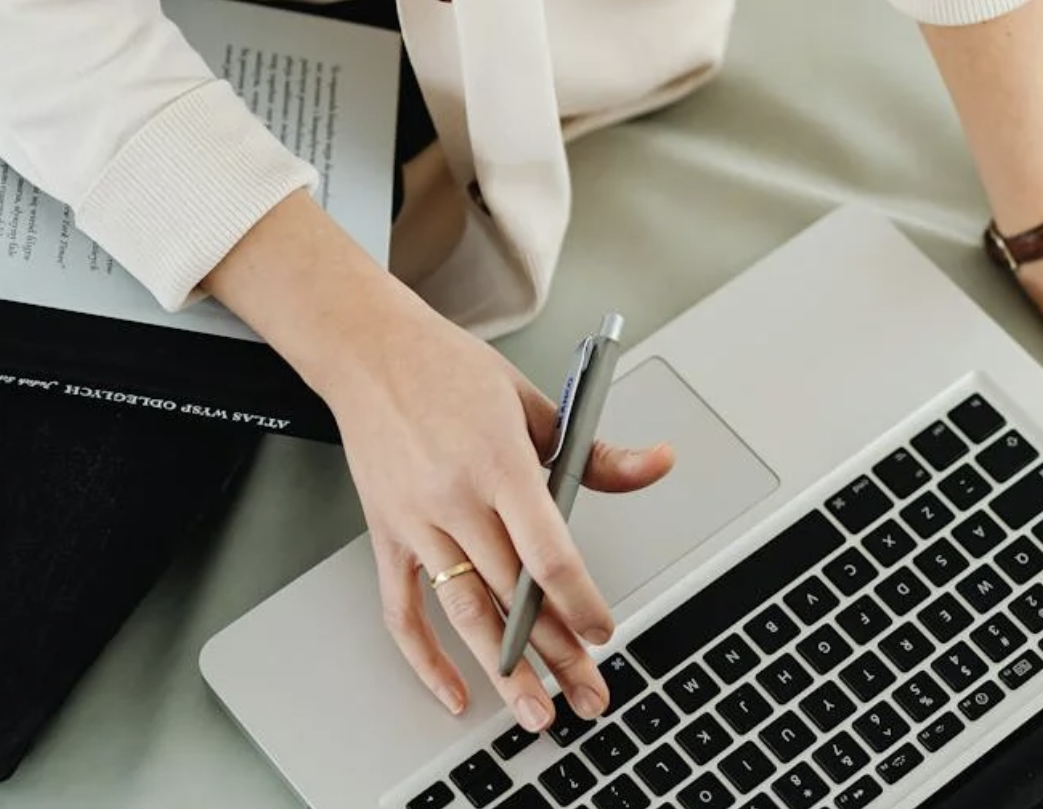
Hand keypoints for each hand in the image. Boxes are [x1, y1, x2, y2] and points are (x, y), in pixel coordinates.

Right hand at [328, 304, 673, 729]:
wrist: (370, 351)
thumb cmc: (450, 370)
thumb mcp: (534, 401)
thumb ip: (594, 451)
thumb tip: (654, 464)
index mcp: (499, 463)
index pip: (548, 553)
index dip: (580, 602)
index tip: (603, 633)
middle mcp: (455, 498)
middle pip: (514, 594)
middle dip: (557, 653)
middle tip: (589, 694)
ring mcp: (416, 521)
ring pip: (465, 612)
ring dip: (501, 671)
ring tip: (535, 711)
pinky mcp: (386, 533)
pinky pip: (401, 609)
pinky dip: (424, 659)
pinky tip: (453, 691)